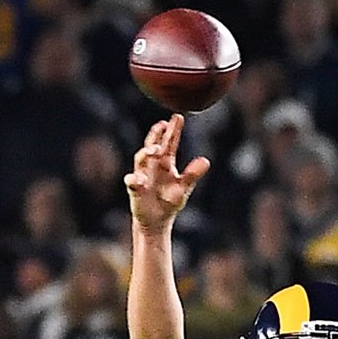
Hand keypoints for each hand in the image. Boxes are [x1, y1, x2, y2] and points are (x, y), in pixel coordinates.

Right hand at [124, 114, 209, 232]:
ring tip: (155, 149)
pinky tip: (138, 180)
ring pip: (140, 159)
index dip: (173, 130)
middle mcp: (152, 166)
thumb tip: (206, 161)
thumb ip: (193, 174)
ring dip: (147, 152)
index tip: (178, 117)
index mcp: (165, 163)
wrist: (157, 221)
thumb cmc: (169, 202)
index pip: (169, 143)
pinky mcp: (135, 189)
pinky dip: (134, 180)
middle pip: (153, 145)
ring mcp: (142, 175)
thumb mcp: (183, 188)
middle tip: (163, 124)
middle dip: (157, 134)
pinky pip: (132, 182)